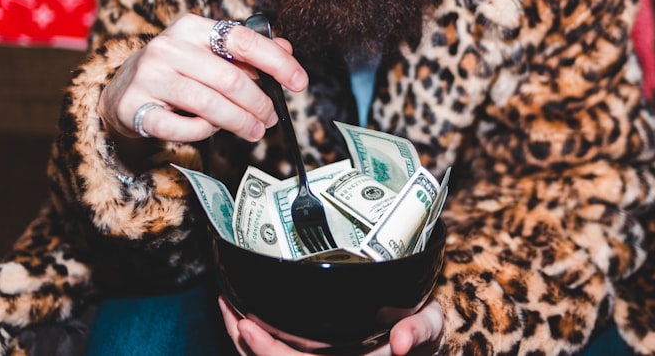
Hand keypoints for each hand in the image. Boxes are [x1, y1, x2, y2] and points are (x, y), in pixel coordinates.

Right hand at [98, 13, 307, 142]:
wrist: (121, 90)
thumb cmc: (176, 71)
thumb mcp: (207, 52)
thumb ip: (245, 51)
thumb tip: (286, 48)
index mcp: (192, 27)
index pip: (244, 40)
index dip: (277, 62)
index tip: (299, 82)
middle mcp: (169, 47)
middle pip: (230, 79)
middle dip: (259, 103)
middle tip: (270, 119)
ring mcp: (150, 77)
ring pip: (209, 105)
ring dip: (239, 122)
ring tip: (254, 131)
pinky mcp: (137, 108)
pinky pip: (183, 128)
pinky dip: (204, 132)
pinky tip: (212, 130)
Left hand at [219, 296, 444, 355]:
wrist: (417, 336)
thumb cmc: (420, 329)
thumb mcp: (429, 326)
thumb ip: (420, 330)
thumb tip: (401, 340)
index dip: (268, 353)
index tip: (246, 327)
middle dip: (245, 343)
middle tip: (226, 307)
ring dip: (243, 338)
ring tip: (226, 303)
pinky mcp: (311, 352)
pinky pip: (278, 349)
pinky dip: (256, 336)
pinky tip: (242, 311)